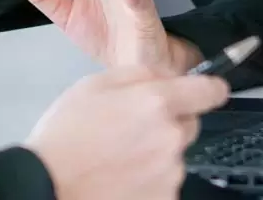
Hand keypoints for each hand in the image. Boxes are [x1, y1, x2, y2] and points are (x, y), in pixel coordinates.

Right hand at [25, 67, 228, 199]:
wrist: (52, 185)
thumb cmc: (66, 137)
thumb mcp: (93, 84)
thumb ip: (137, 74)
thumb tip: (164, 74)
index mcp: (155, 103)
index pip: (209, 91)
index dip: (210, 88)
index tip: (209, 90)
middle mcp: (170, 137)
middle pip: (189, 123)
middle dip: (168, 121)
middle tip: (132, 126)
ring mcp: (170, 172)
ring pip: (174, 154)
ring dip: (156, 151)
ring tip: (118, 153)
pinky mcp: (166, 197)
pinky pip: (166, 181)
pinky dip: (150, 177)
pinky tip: (121, 173)